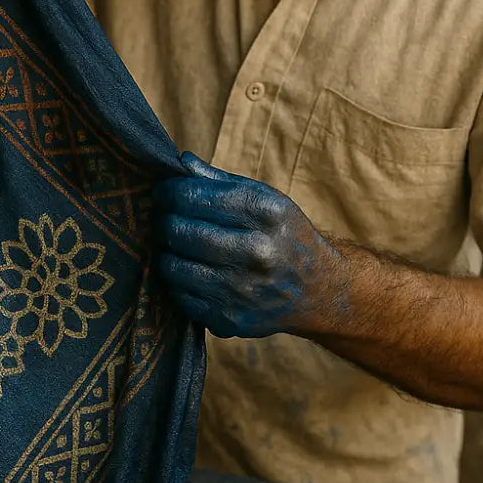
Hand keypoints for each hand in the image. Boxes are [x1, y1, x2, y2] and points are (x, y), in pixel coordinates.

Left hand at [152, 152, 344, 338]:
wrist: (319, 291)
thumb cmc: (285, 236)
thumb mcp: (266, 200)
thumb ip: (219, 181)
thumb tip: (180, 163)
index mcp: (264, 212)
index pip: (189, 196)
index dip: (167, 193)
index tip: (164, 193)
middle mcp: (256, 251)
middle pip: (176, 230)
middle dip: (162, 221)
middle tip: (165, 220)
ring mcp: (241, 289)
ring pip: (170, 265)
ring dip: (166, 253)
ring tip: (176, 247)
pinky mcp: (229, 319)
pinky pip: (179, 296)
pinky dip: (177, 282)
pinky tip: (191, 272)